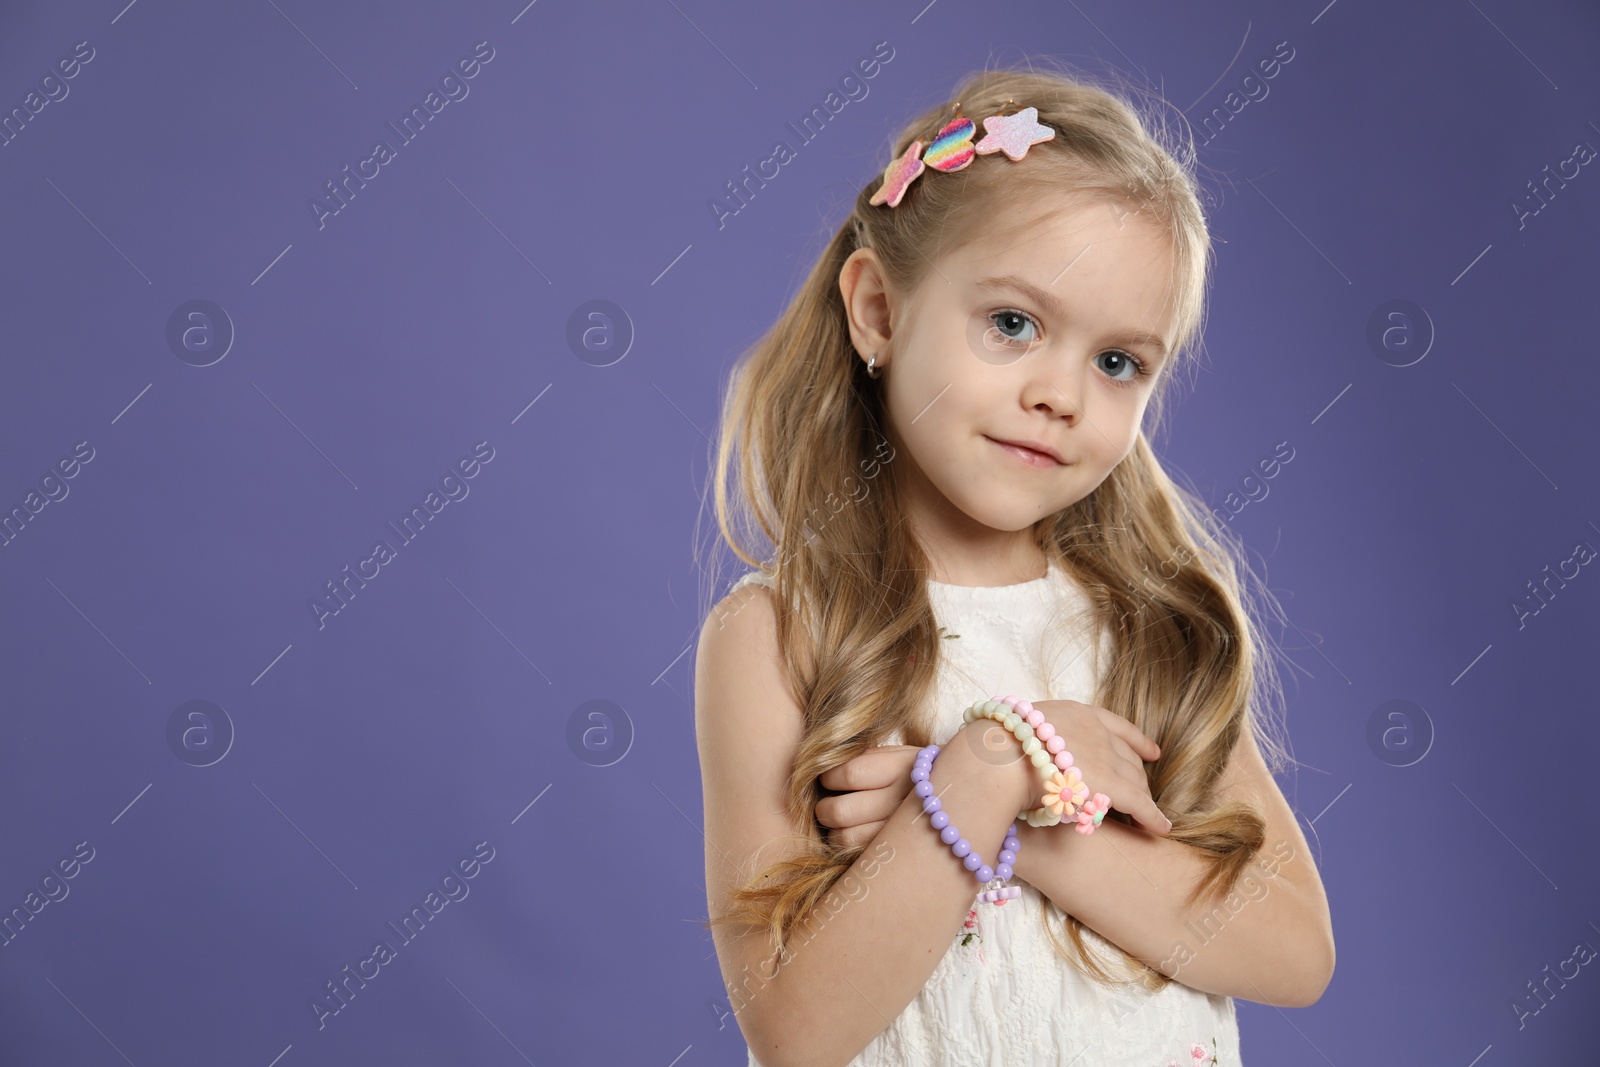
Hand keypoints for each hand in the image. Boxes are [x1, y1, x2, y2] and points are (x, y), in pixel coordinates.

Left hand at [815, 745, 922, 849]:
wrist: (969, 800)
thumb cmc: (925, 774)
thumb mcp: (903, 754)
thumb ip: (869, 757)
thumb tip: (827, 763)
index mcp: (902, 769)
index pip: (848, 774)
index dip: (829, 777)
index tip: (829, 778)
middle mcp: (903, 802)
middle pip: (841, 811)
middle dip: (825, 807)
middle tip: (829, 802)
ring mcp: (902, 833)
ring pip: (845, 838)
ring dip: (834, 831)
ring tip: (841, 822)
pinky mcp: (899, 855)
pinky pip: (858, 856)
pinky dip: (848, 848)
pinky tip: (855, 837)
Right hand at [963, 699, 1169, 834]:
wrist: (999, 759)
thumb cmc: (996, 749)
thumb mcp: (1022, 731)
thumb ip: (1036, 740)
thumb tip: (1027, 754)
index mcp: (1074, 713)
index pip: (1116, 725)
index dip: (1137, 740)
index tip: (1151, 751)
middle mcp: (1096, 730)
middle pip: (1127, 756)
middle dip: (1137, 775)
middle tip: (1141, 793)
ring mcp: (1105, 755)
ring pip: (1135, 781)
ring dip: (1143, 800)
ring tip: (1148, 816)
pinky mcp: (1111, 784)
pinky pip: (1139, 804)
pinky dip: (1152, 817)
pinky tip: (1159, 828)